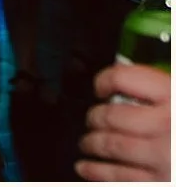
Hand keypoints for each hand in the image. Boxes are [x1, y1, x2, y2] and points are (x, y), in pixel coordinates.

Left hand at [77, 62, 170, 180]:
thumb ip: (163, 93)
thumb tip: (131, 85)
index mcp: (174, 97)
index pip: (124, 77)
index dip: (105, 80)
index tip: (100, 87)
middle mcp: (167, 125)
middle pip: (112, 115)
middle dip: (95, 118)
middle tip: (91, 120)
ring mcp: (163, 157)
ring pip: (110, 146)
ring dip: (91, 144)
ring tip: (86, 144)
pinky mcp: (159, 184)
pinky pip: (118, 177)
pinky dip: (96, 172)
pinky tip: (86, 169)